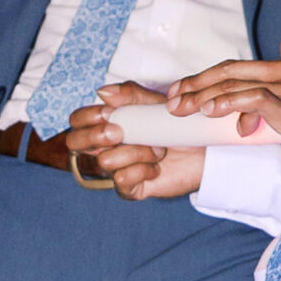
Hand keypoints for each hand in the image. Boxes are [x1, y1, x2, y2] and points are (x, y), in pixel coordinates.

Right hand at [63, 87, 204, 200]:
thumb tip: (101, 92)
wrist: (205, 150)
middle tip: (120, 132)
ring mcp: (116, 168)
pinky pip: (121, 180)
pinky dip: (141, 170)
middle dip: (95, 136)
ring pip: (104, 160)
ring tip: (156, 149)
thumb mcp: (154, 103)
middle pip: (75, 143)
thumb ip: (129, 94)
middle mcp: (106, 147)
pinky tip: (156, 166)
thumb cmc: (176, 125)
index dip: (86, 117)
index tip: (107, 114)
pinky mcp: (129, 188)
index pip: (77, 120)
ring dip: (134, 152)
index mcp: (107, 123)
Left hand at [168, 34, 280, 154]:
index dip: (213, 77)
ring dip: (202, 96)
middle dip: (196, 82)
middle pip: (230, 70)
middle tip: (172, 94)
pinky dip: (229, 103)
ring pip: (235, 84)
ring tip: (179, 106)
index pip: (244, 67)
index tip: (191, 88)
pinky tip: (210, 111)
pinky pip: (254, 100)